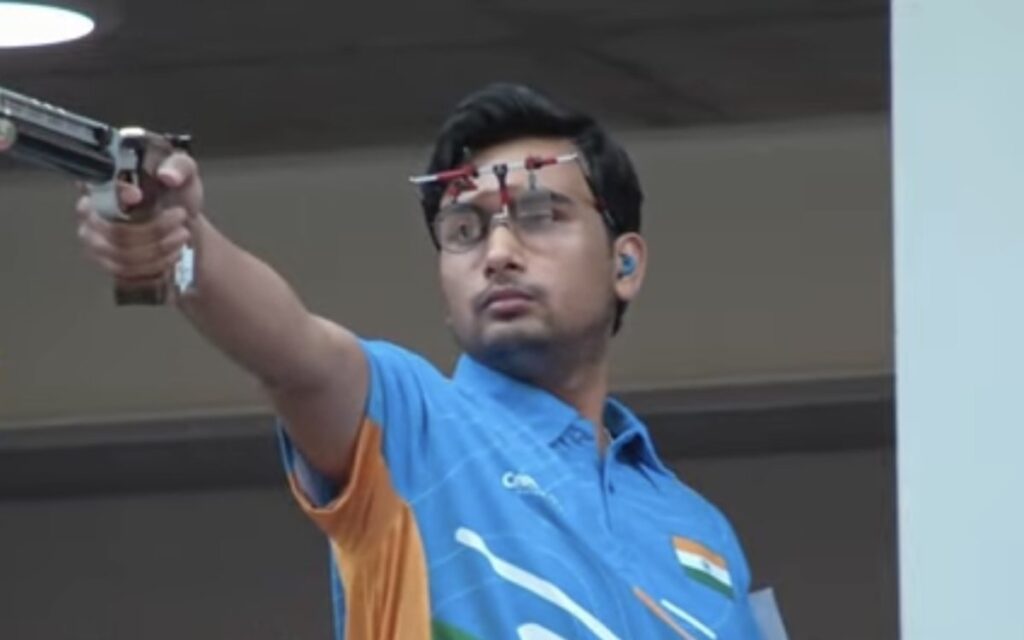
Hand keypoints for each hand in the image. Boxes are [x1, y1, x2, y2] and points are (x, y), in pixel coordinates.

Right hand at [75, 152, 203, 288]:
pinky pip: (127, 272)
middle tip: (180, 218)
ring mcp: (95, 241)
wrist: (184, 225)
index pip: (96, 190)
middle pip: (114, 231)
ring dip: (159, 249)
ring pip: (122, 255)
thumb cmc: (177, 195)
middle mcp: (90, 213)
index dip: (115, 194)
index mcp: (102, 184)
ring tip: (182, 236)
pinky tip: (173, 254)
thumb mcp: (185, 172)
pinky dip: (155, 266)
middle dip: (153, 229)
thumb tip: (167, 175)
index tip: (139, 196)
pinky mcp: (108, 264)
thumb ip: (179, 165)